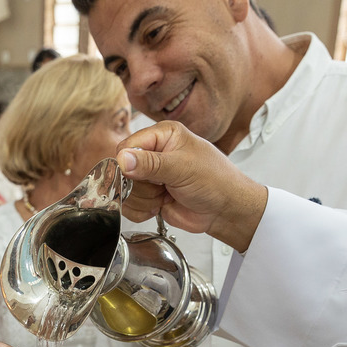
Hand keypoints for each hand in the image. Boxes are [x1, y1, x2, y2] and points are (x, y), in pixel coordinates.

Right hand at [115, 121, 267, 252]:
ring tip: (166, 196)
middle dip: (140, 186)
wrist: (224, 210)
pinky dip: (142, 211)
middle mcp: (154, 153)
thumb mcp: (182, 168)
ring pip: (125, 191)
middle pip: (123, 171)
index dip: (128, 163)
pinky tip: (160, 206)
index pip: (127, 145)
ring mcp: (151, 177)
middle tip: (162, 187)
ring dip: (144, 200)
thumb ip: (150, 163)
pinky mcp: (149, 196)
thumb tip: (122, 159)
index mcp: (163, 135)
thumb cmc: (215, 181)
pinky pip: (130, 206)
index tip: (140, 175)